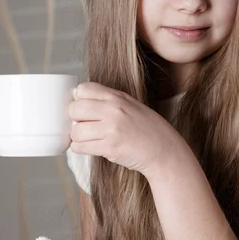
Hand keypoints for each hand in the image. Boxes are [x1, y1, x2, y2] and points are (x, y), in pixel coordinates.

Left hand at [69, 82, 186, 176]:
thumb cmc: (147, 129)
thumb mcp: (131, 105)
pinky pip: (80, 147)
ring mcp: (111, 129)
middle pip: (74, 109)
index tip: (85, 110)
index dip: (79, 100)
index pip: (83, 89)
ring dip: (78, 137)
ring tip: (89, 139)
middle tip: (85, 126)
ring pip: (74, 130)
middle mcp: (114, 110)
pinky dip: (81, 148)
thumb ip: (108, 100)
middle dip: (75, 119)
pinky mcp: (110, 147)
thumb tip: (79, 100)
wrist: (164, 150)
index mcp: (118, 97)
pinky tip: (91, 147)